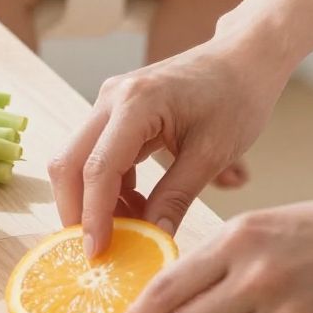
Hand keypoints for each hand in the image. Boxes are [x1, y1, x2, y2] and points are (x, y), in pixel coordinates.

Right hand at [48, 39, 281, 255]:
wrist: (244, 59)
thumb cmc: (237, 97)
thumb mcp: (212, 154)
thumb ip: (177, 198)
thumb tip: (153, 239)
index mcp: (136, 103)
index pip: (98, 169)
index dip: (93, 216)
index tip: (98, 253)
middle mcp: (112, 98)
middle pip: (69, 163)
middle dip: (76, 211)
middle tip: (99, 250)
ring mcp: (110, 102)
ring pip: (76, 160)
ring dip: (93, 199)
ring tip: (129, 228)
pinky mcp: (116, 111)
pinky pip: (95, 154)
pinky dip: (107, 185)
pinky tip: (136, 205)